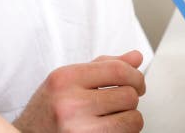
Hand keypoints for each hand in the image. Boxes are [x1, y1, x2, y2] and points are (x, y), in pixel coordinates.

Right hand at [13, 50, 145, 132]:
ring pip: (132, 119)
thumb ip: (102, 67)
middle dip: (131, 98)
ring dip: (129, 118)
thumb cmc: (47, 110)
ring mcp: (79, 130)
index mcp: (65, 79)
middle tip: (120, 102)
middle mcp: (70, 104)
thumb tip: (136, 58)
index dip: (135, 75)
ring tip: (112, 118)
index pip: (117, 70)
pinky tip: (106, 129)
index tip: (137, 82)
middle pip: (128, 95)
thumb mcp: (68, 80)